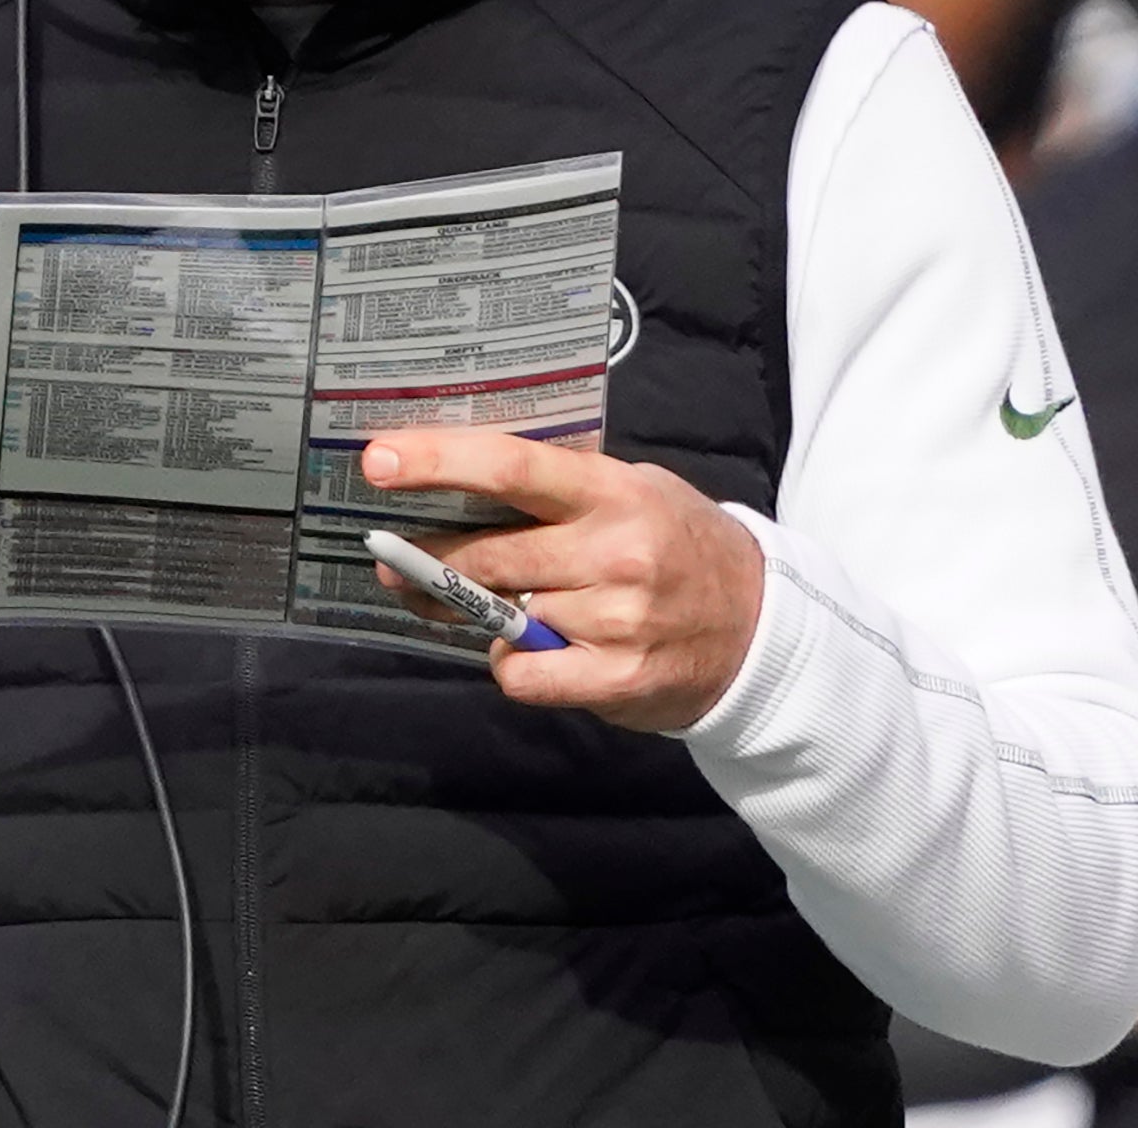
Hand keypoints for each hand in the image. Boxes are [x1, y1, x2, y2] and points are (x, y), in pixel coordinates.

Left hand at [362, 430, 764, 733]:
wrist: (758, 627)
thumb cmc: (678, 546)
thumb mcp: (632, 492)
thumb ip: (558, 491)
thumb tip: (454, 487)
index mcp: (613, 491)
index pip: (511, 468)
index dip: (439, 461)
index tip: (379, 460)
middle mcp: (615, 551)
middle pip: (489, 553)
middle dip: (426, 560)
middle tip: (390, 559)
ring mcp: (617, 618)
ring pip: (501, 617)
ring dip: (478, 615)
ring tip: (493, 608)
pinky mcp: (616, 677)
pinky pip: (522, 675)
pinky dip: (512, 666)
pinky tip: (534, 652)